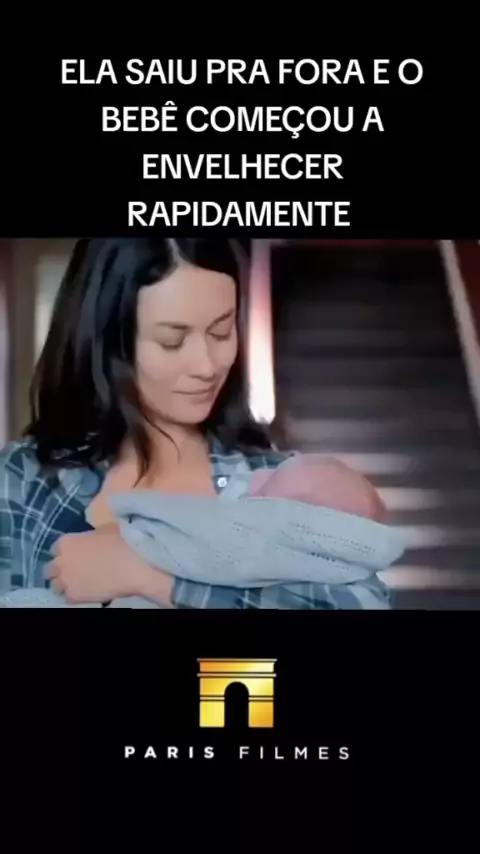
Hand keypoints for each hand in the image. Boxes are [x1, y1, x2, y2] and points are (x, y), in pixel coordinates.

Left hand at [45, 523, 172, 604]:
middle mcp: (59, 562)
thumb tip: (99, 522)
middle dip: (59, 570)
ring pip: (54, 585)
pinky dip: (73, 595)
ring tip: (75, 584)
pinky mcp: (72, 596)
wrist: (129, 571)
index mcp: (65, 543)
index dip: (64, 553)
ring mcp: (64, 580)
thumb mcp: (108, 529)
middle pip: (50, 569)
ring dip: (63, 584)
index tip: (73, 556)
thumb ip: (97, 527)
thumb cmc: (118, 547)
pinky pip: (65, 597)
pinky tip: (83, 592)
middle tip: (72, 571)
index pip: (55, 549)